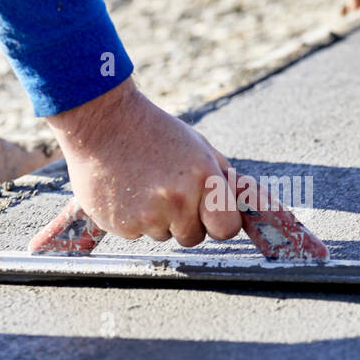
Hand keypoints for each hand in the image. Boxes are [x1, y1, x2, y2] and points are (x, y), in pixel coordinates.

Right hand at [47, 78, 243, 245]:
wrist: (102, 122)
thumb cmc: (155, 132)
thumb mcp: (199, 148)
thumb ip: (225, 180)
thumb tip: (258, 208)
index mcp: (203, 178)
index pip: (227, 229)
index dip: (220, 222)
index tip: (212, 212)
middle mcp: (177, 200)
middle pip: (194, 237)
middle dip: (186, 220)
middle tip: (168, 188)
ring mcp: (147, 215)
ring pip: (164, 236)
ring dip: (158, 219)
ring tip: (144, 184)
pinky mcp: (120, 225)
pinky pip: (137, 234)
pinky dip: (133, 219)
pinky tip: (126, 190)